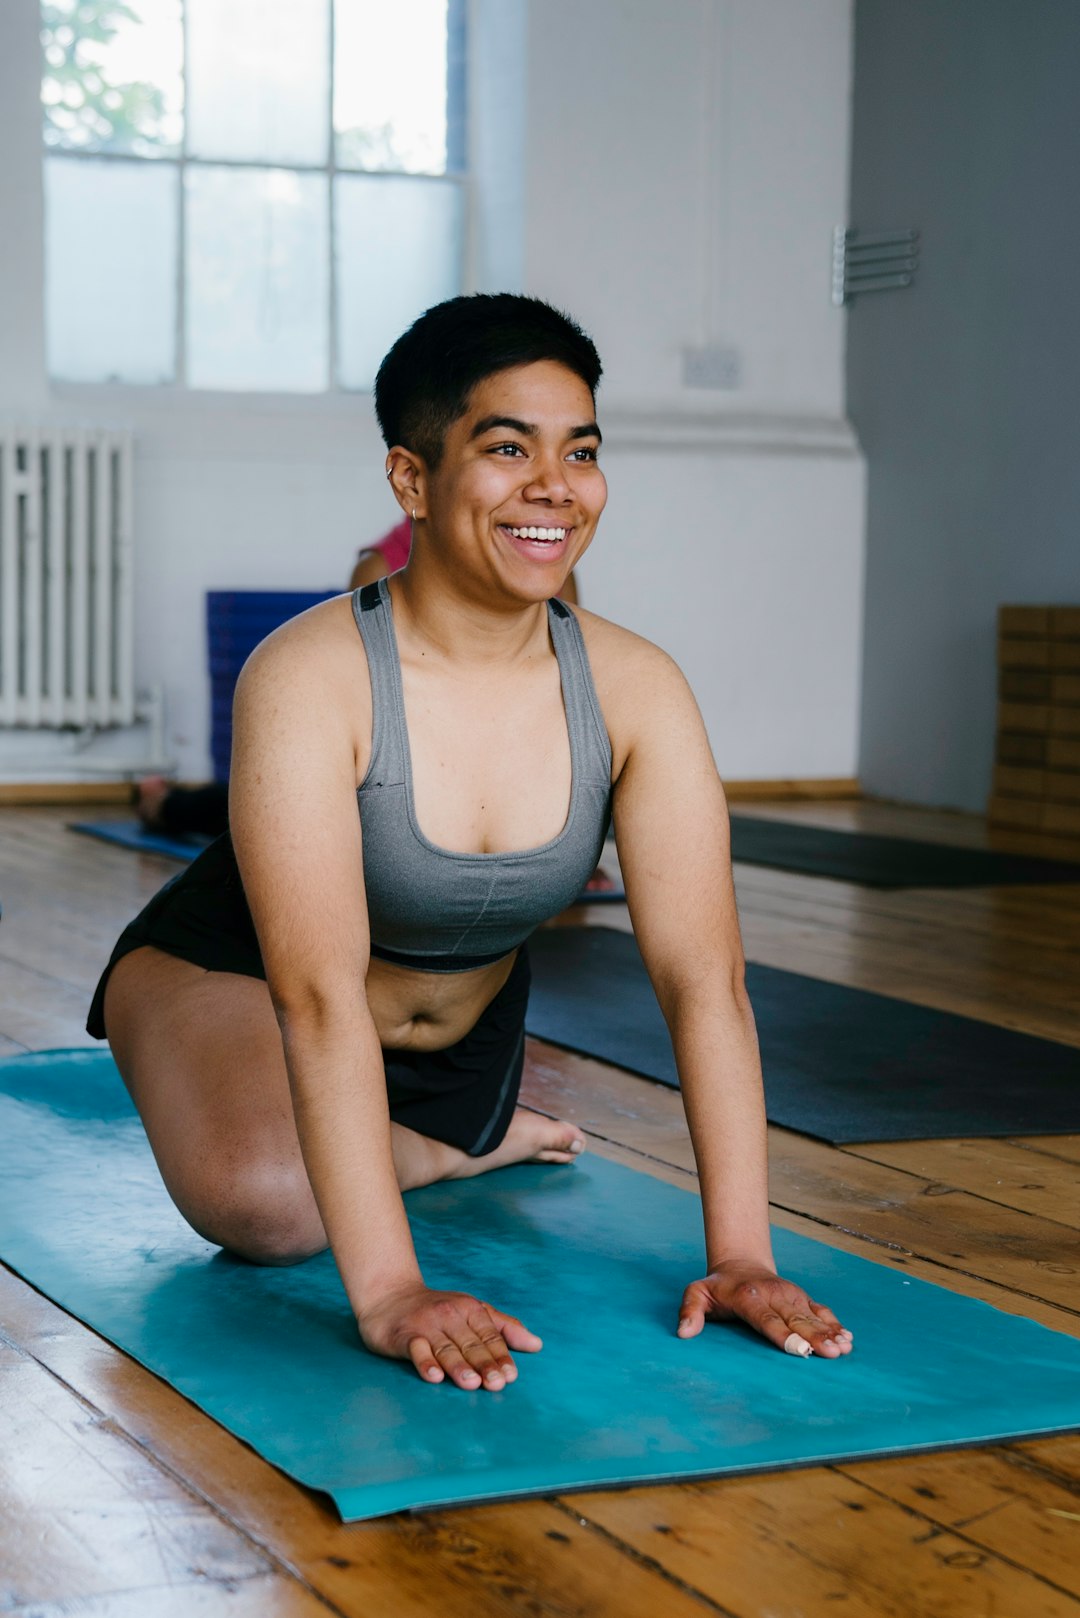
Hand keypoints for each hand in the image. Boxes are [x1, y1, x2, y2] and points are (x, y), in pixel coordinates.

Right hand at [356, 1282, 541, 1389]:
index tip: (511, 1376)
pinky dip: (425, 1362)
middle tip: (497, 1384)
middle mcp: (449, 1315)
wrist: (390, 1297)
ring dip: (459, 1366)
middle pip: (470, 1344)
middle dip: (484, 1364)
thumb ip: (503, 1328)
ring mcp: (426, 1326)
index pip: (489, 1335)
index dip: (500, 1356)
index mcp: (469, 1309)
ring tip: (472, 1383)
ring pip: (446, 1349)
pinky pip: (416, 1350)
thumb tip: (537, 1345)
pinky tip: (434, 1376)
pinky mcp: (404, 1336)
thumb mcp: (472, 1312)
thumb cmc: (438, 1310)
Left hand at [677, 1260, 853, 1358]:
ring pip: (811, 1316)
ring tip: (845, 1348)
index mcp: (748, 1297)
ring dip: (829, 1332)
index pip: (767, 1319)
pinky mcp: (802, 1298)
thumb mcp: (697, 1292)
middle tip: (831, 1353)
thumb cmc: (717, 1287)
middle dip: (814, 1337)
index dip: (783, 1335)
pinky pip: (820, 1311)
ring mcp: (790, 1295)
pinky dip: (834, 1323)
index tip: (799, 1350)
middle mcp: (774, 1294)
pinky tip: (848, 1338)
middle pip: (795, 1320)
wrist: (740, 1263)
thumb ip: (690, 1311)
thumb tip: (684, 1333)